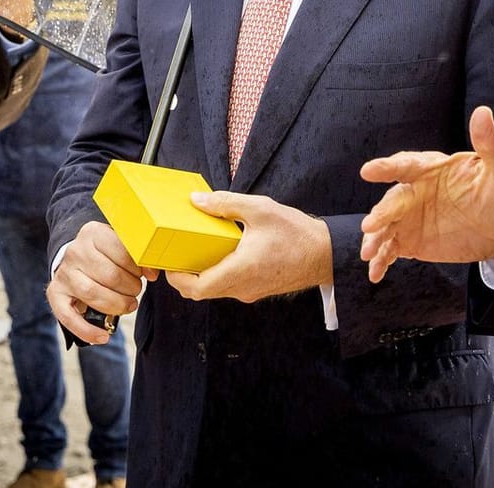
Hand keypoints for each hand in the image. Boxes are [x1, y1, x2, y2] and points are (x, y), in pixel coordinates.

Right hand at [48, 221, 154, 344]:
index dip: (137, 269)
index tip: (144, 275)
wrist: (74, 261)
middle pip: (110, 276)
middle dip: (130, 289)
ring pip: (93, 294)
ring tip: (127, 306)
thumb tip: (153, 273)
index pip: (122, 252)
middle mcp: (75, 251)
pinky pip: (68, 316)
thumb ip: (138, 257)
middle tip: (135, 292)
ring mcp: (63, 273)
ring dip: (116, 306)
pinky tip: (102, 337)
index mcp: (93, 233)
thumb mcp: (120, 247)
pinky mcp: (55, 293)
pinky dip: (87, 331)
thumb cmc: (104, 256)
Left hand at [165, 192, 331, 302]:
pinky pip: (229, 287)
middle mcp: (243, 288)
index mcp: (240, 271)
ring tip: (195, 249)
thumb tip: (196, 201)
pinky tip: (219, 252)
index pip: (197, 288)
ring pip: (215, 290)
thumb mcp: (260, 209)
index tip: (167, 263)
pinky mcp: (257, 290)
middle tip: (176, 254)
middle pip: (201, 292)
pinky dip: (217, 274)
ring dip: (201, 275)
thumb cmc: (297, 233)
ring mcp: (250, 292)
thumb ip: (226, 204)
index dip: (177, 279)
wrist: (326, 254)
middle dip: (184, 276)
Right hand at [358, 106, 493, 281]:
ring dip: (374, 239)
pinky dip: (381, 260)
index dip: (387, 168)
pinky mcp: (412, 241)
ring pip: (386, 226)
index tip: (369, 170)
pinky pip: (391, 249)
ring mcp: (411, 218)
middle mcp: (416, 192)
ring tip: (368, 253)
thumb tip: (483, 112)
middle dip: (380, 214)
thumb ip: (489, 145)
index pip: (407, 165)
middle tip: (370, 226)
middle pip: (392, 201)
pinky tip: (375, 273)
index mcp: (432, 170)